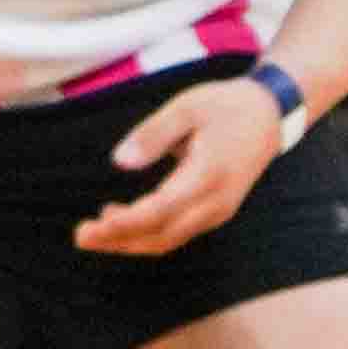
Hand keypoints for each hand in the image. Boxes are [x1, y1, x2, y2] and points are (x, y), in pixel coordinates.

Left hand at [77, 69, 285, 256]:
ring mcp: (217, 211)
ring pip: (170, 239)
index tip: (95, 224)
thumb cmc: (224, 106)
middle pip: (163, 235)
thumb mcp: (187, 107)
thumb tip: (119, 161)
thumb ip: (153, 134)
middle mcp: (215, 203)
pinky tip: (120, 223)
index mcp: (208, 176)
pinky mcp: (214, 211)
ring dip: (131, 241)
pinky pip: (177, 232)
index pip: (162, 210)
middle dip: (120, 240)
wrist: (267, 116)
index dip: (127, 222)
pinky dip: (148, 234)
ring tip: (93, 234)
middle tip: (80, 236)